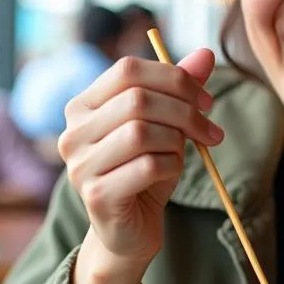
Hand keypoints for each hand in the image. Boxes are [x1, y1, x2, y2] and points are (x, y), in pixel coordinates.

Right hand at [58, 50, 222, 264]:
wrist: (131, 229)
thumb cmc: (145, 172)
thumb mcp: (166, 126)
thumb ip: (179, 89)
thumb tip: (206, 53)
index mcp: (82, 106)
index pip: (127, 70)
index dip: (173, 78)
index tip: (206, 101)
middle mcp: (73, 132)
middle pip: (137, 100)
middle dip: (184, 111)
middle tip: (210, 130)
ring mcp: (79, 164)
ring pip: (141, 132)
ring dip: (176, 141)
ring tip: (184, 154)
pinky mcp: (96, 195)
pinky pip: (147, 166)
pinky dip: (172, 166)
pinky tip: (171, 173)